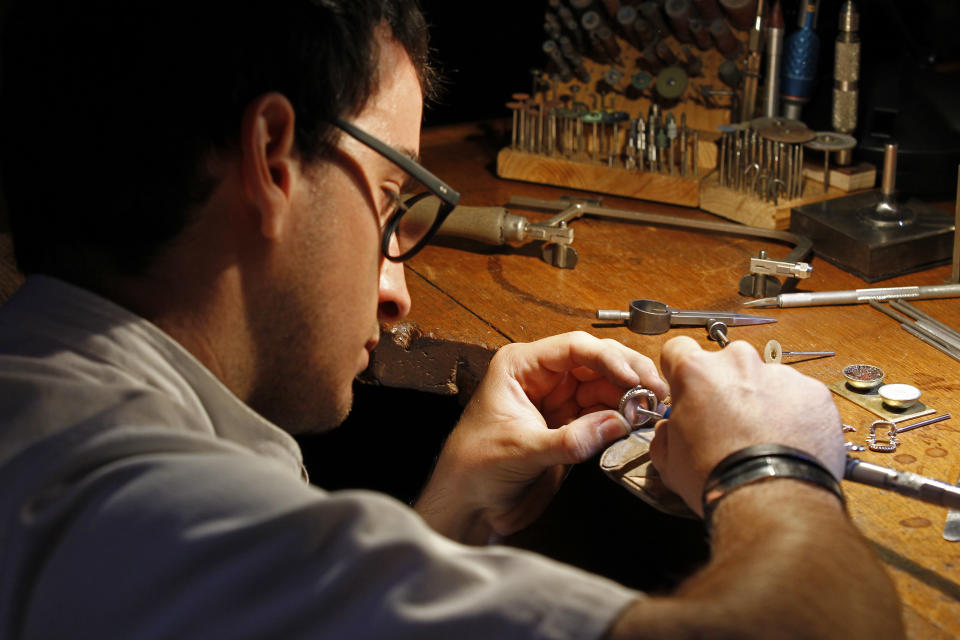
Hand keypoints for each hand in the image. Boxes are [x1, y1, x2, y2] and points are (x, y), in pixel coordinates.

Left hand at [415, 331, 666, 542]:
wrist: (467, 505)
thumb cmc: (474, 468)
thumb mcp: (522, 451)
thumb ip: (571, 439)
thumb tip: (617, 423)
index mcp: (521, 366)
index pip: (573, 348)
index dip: (609, 360)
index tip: (635, 379)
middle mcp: (542, 377)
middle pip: (596, 361)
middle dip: (628, 373)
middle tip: (657, 390)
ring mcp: (557, 400)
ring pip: (605, 385)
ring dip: (630, 395)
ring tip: (654, 408)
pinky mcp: (569, 425)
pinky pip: (603, 412)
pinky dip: (623, 416)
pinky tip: (639, 421)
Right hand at [649, 336, 844, 515]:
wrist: (773, 501)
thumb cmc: (719, 479)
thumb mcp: (669, 461)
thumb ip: (665, 433)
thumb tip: (670, 430)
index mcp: (697, 372)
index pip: (679, 349)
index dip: (681, 371)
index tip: (689, 389)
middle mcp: (739, 363)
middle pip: (728, 364)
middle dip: (727, 388)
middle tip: (729, 424)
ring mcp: (780, 375)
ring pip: (766, 381)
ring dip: (762, 402)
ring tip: (764, 440)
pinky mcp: (814, 392)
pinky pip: (799, 397)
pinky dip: (794, 415)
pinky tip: (789, 444)